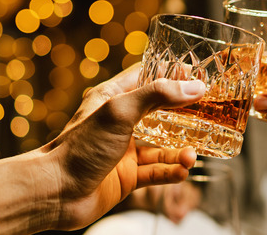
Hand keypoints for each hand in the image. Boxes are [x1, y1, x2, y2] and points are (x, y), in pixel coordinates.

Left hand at [0, 64, 206, 234]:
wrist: (55, 192)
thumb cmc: (79, 147)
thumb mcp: (119, 111)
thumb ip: (157, 96)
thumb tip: (194, 88)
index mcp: (113, 98)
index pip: (147, 77)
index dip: (172, 75)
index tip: (198, 76)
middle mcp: (120, 122)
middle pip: (160, 112)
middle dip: (186, 115)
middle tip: (210, 114)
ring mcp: (124, 150)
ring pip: (162, 146)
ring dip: (180, 150)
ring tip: (193, 156)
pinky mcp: (127, 176)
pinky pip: (156, 172)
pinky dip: (171, 171)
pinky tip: (183, 171)